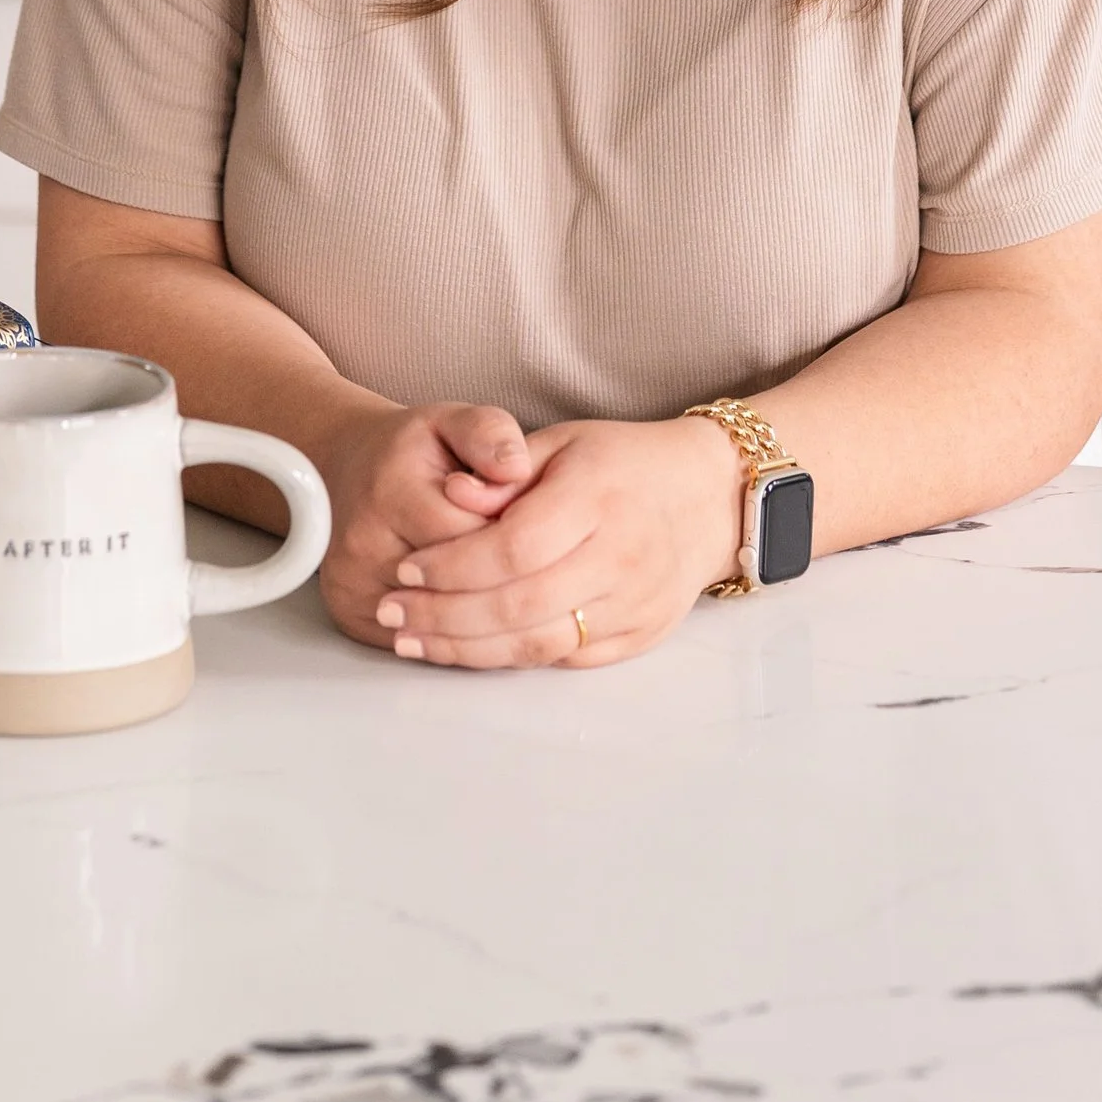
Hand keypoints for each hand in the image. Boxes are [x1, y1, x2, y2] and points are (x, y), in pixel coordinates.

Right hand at [315, 399, 533, 650]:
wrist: (350, 470)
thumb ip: (491, 435)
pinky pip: (420, 638)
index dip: (514, 534)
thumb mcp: (453, 423)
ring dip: (477, 607)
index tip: (528, 522)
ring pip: (441, 620)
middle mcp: (361, 544)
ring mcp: (351, 586)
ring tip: (497, 578)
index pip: (476, 537)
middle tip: (521, 555)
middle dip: (500, 574)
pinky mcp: (351, 617)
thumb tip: (516, 468)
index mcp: (390, 490)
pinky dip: (450, 628)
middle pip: (460, 584)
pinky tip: (466, 601)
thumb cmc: (409, 452)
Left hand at [375, 416, 746, 667]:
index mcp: (596, 497)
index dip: (453, 564)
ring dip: (468, 649)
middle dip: (445, 615)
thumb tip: (449, 494)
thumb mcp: (563, 442)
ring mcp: (634, 602)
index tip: (408, 568)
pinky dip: (512, 658)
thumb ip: (503, 469)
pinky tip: (469, 650)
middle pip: (519, 603)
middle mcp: (620, 555)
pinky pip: (565, 658)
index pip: (513, 545)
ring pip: (538, 643)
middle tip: (395, 615)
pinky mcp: (639, 635)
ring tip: (415, 642)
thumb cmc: (623, 464)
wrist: (707, 497)